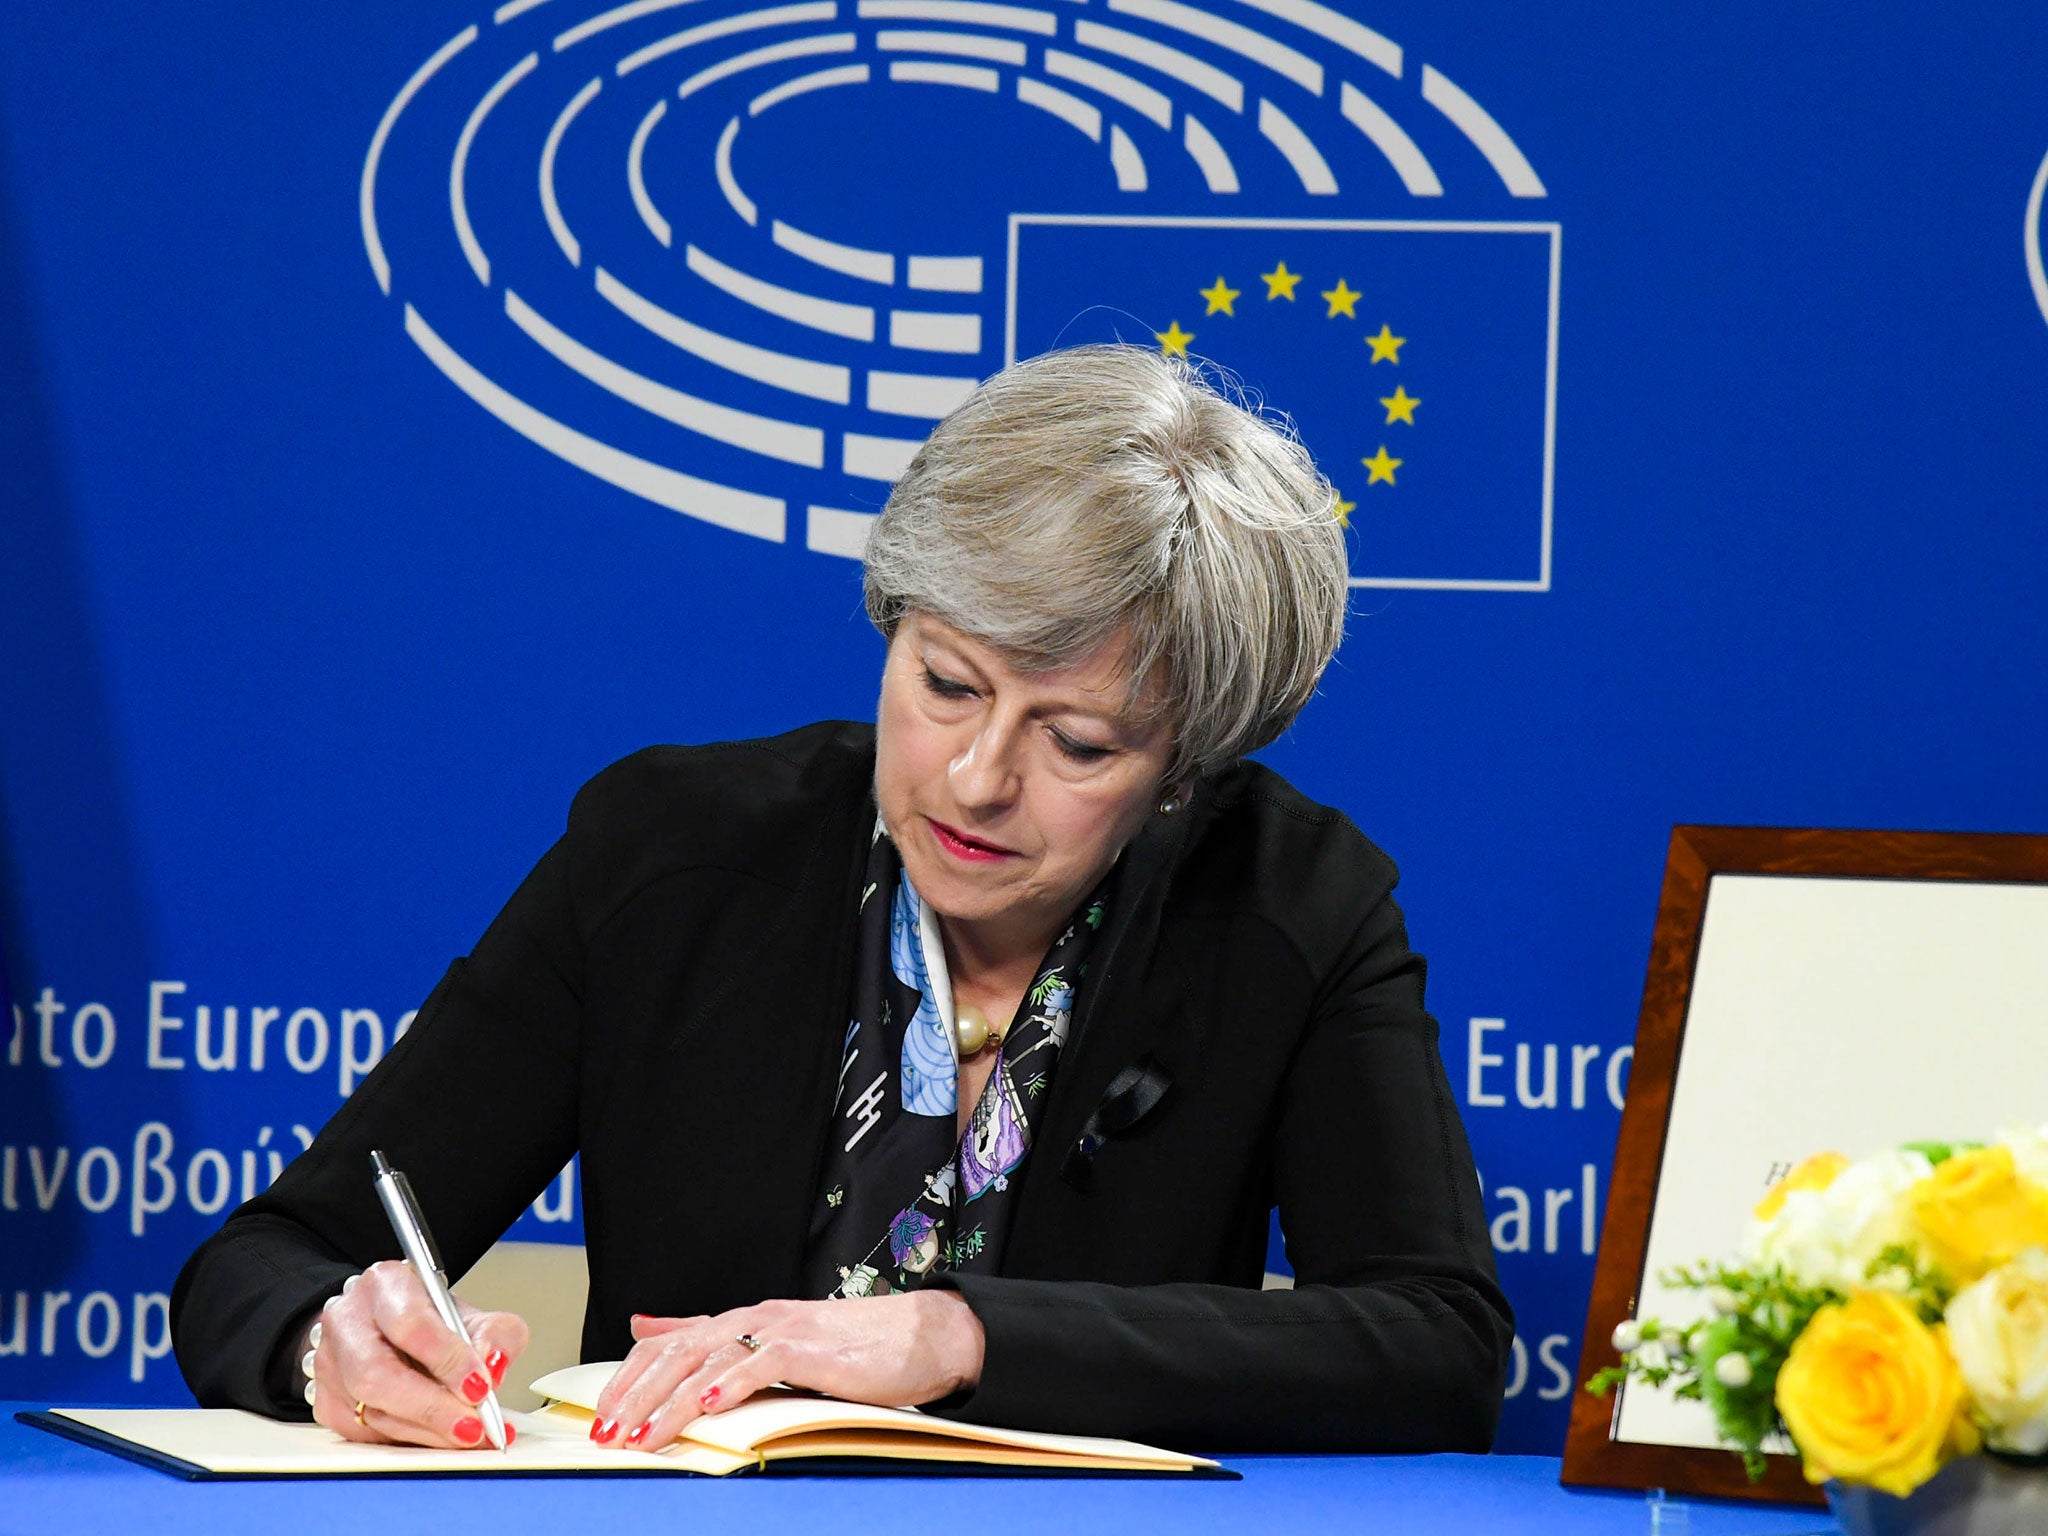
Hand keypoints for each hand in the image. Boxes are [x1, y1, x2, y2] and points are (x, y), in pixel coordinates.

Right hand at [301, 1259, 530, 1447]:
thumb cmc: (431, 1322)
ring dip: (426, 1432)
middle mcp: (347, 1320)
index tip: (480, 1387)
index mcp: (385, 1284)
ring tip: (468, 1435)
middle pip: (377, 1374)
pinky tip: (437, 1437)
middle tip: (473, 1427)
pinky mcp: (326, 1402)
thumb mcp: (474, 1316)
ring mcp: (330, 1364)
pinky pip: (365, 1434)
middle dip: (432, 1408)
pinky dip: (407, 1441)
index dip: (447, 1359)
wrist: (388, 1331)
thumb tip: (493, 1366)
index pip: (411, 1323)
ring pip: (371, 1411)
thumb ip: (497, 1334)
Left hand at [589, 1292, 984, 1449]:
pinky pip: (766, 1362)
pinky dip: (735, 1382)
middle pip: (680, 1353)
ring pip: (713, 1360)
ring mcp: (785, 1330)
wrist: (922, 1335)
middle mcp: (756, 1319)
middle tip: (606, 1435)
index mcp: (743, 1321)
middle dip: (637, 1396)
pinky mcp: (815, 1349)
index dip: (630, 1378)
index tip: (600, 1416)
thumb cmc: (852, 1348)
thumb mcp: (773, 1343)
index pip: (668, 1344)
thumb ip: (708, 1337)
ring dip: (673, 1402)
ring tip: (643, 1437)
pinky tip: (711, 1405)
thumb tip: (644, 1328)